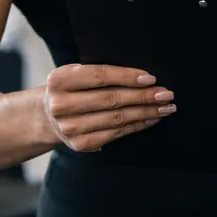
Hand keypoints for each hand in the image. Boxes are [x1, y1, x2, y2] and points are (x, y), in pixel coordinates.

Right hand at [42, 64, 175, 152]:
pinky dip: (137, 125)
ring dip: (146, 112)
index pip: (99, 76)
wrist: (48, 117)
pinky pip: (115, 134)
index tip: (151, 78)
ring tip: (166, 107)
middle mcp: (61, 105)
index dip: (127, 77)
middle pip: (111, 99)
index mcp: (59, 80)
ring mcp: (69, 127)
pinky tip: (152, 119)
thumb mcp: (77, 74)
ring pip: (116, 118)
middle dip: (143, 96)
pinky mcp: (80, 144)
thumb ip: (102, 72)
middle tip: (167, 94)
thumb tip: (145, 78)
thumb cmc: (73, 88)